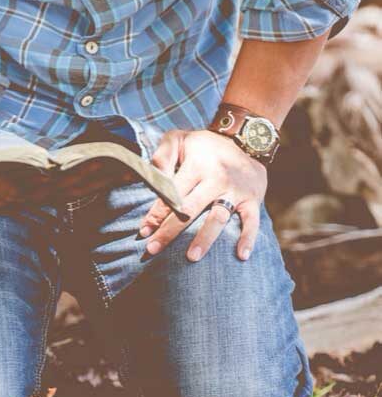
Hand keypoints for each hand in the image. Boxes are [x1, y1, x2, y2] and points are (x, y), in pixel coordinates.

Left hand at [139, 129, 267, 261]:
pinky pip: (252, 221)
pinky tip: (241, 256)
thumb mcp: (179, 139)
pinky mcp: (253, 200)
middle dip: (170, 231)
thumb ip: (163, 156)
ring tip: (192, 257)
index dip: (156, 213)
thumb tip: (152, 178)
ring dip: (205, 239)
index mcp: (197, 165)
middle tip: (153, 249)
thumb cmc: (203, 146)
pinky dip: (248, 238)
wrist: (246, 139)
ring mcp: (236, 191)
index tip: (144, 231)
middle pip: (190, 210)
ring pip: (218, 218)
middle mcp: (216, 179)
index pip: (172, 193)